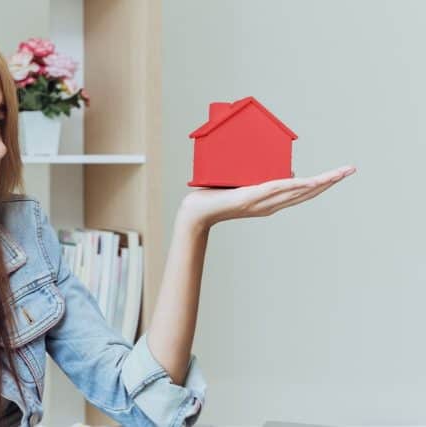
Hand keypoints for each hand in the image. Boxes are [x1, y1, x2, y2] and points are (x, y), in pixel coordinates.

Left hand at [179, 165, 356, 228]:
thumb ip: (258, 176)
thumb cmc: (213, 198)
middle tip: (350, 170)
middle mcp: (270, 205)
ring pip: (296, 191)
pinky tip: (308, 179)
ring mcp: (262, 202)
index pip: (301, 192)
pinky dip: (293, 184)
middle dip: (330, 181)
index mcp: (269, 202)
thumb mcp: (240, 183)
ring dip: (319, 182)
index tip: (338, 175)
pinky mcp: (251, 196)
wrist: (195, 214)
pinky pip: (275, 189)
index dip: (321, 184)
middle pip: (306, 192)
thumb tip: (282, 166)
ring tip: (339, 173)